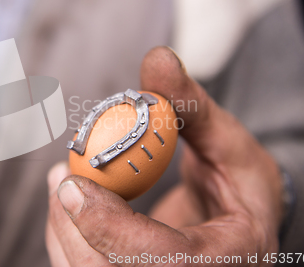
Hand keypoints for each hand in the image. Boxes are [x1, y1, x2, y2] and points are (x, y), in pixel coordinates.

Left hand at [46, 47, 283, 265]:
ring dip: (64, 231)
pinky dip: (67, 237)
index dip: (113, 230)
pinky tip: (67, 199)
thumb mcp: (226, 140)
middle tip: (62, 178)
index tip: (74, 185)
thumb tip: (157, 58)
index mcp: (228, 256)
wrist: (241, 220)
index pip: (165, 260)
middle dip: (76, 230)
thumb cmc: (238, 179)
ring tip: (62, 180)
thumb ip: (189, 105)